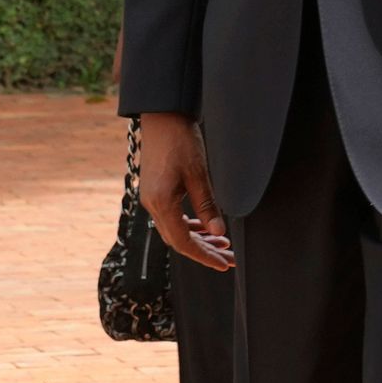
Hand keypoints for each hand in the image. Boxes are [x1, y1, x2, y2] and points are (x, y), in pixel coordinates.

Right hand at [137, 113, 230, 269]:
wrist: (163, 118)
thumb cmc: (180, 142)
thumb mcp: (199, 174)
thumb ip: (208, 205)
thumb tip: (219, 232)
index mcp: (160, 202)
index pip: (183, 241)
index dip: (204, 255)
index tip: (223, 264)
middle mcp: (152, 204)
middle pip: (179, 240)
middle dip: (204, 251)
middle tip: (228, 259)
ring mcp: (152, 198)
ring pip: (176, 230)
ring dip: (199, 239)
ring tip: (223, 244)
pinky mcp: (157, 192)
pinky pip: (172, 218)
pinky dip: (190, 226)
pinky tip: (207, 228)